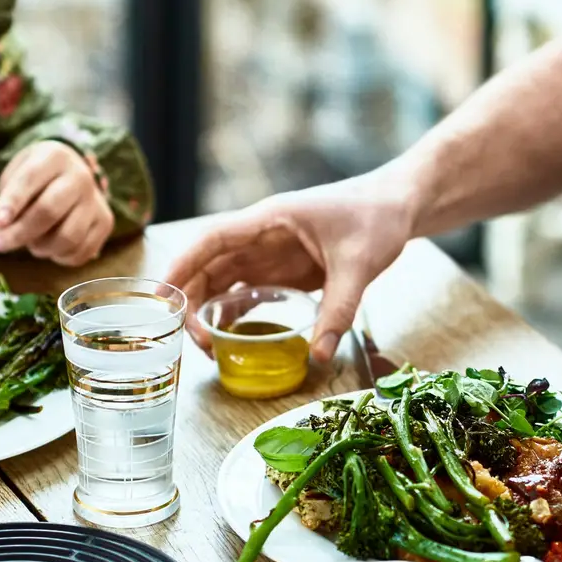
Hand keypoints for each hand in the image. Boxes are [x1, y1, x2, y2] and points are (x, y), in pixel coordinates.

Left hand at [0, 141, 113, 266]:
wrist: (73, 175)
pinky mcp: (105, 223)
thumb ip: (9, 196)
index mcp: (55, 157)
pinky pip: (81, 251)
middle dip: (19, 233)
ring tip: (29, 243)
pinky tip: (50, 248)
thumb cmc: (38, 177)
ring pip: (67, 237)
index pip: (30, 180)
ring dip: (41, 248)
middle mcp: (81, 177)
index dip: (12, 203)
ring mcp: (96, 201)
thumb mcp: (17, 172)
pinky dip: (60, 257)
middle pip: (49, 211)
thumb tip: (5, 227)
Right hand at [166, 172, 413, 361]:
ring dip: (211, 310)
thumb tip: (318, 355)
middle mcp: (263, 236)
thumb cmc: (376, 218)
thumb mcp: (359, 265)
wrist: (398, 206)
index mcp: (270, 220)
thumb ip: (339, 309)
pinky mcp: (285, 269)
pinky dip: (236, 313)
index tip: (162, 295)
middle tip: (194, 342)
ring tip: (210, 348)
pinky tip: (231, 338)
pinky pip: (250, 291)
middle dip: (193, 301)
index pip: (212, 240)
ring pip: (226, 281)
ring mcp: (272, 253)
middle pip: (211, 266)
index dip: (183, 265)